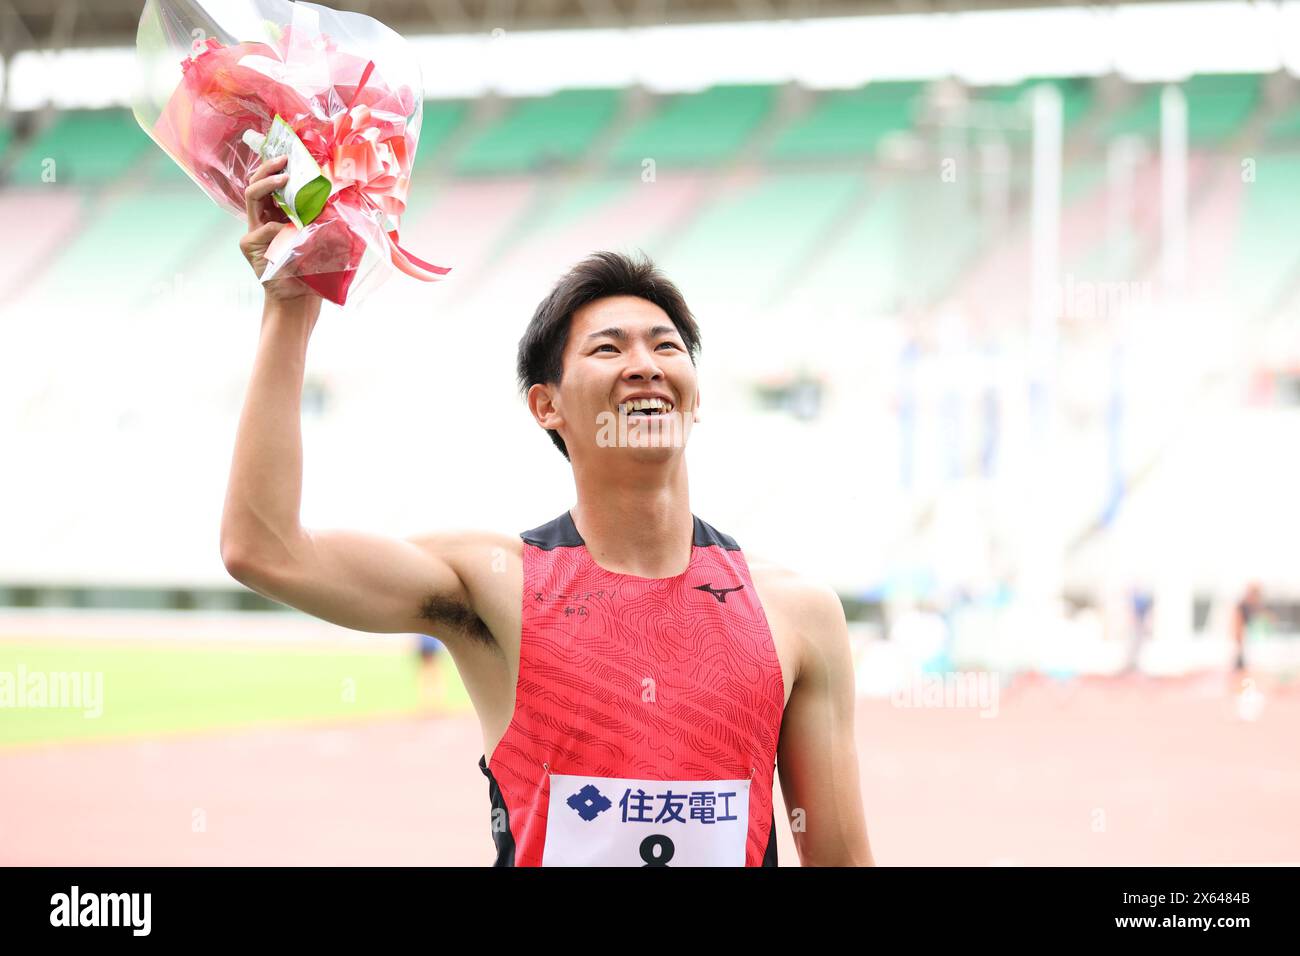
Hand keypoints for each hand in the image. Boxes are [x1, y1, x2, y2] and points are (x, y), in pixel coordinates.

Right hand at [240, 154, 318, 303]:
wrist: (300, 297)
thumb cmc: (313, 267)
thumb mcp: (323, 235)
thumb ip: (322, 215)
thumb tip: (335, 188)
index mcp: (279, 214)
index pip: (273, 184)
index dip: (278, 166)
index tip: (292, 152)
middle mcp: (263, 218)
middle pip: (257, 182)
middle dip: (268, 167)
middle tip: (285, 159)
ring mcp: (254, 230)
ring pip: (252, 195)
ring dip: (268, 183)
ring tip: (284, 177)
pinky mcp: (249, 245)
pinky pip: (264, 228)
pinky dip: (280, 229)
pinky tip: (293, 235)